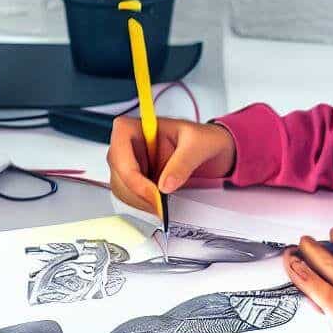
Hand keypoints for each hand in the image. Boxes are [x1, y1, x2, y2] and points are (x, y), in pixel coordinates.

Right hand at [106, 116, 236, 216]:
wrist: (214, 152)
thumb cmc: (204, 139)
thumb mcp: (199, 144)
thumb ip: (183, 162)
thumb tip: (165, 185)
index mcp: (138, 127)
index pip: (119, 148)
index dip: (130, 173)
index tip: (152, 191)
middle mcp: (130, 146)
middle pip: (118, 172)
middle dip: (137, 192)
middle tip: (160, 205)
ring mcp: (132, 165)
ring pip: (121, 188)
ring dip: (140, 201)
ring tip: (163, 205)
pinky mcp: (138, 181)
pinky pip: (131, 197)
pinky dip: (144, 205)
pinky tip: (160, 205)